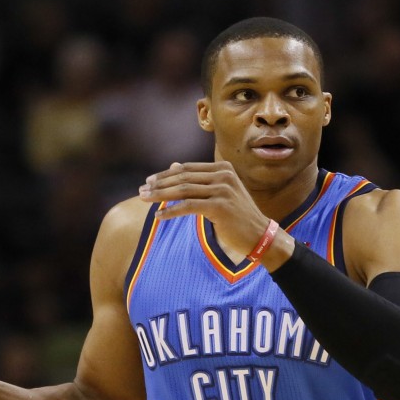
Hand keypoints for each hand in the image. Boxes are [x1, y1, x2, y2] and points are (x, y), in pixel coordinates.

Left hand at [138, 161, 270, 256]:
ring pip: (183, 190)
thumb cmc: (237, 216)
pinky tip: (159, 216)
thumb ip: (198, 180)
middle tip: (141, 190)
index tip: (149, 181)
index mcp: (223, 168)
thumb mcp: (219, 192)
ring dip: (160, 196)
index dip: (165, 174)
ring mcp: (222, 190)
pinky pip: (188, 207)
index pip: (187, 168)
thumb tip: (172, 165)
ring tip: (144, 200)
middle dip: (159, 184)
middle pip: (183, 177)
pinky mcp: (219, 206)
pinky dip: (171, 211)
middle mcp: (223, 175)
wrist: (259, 234)